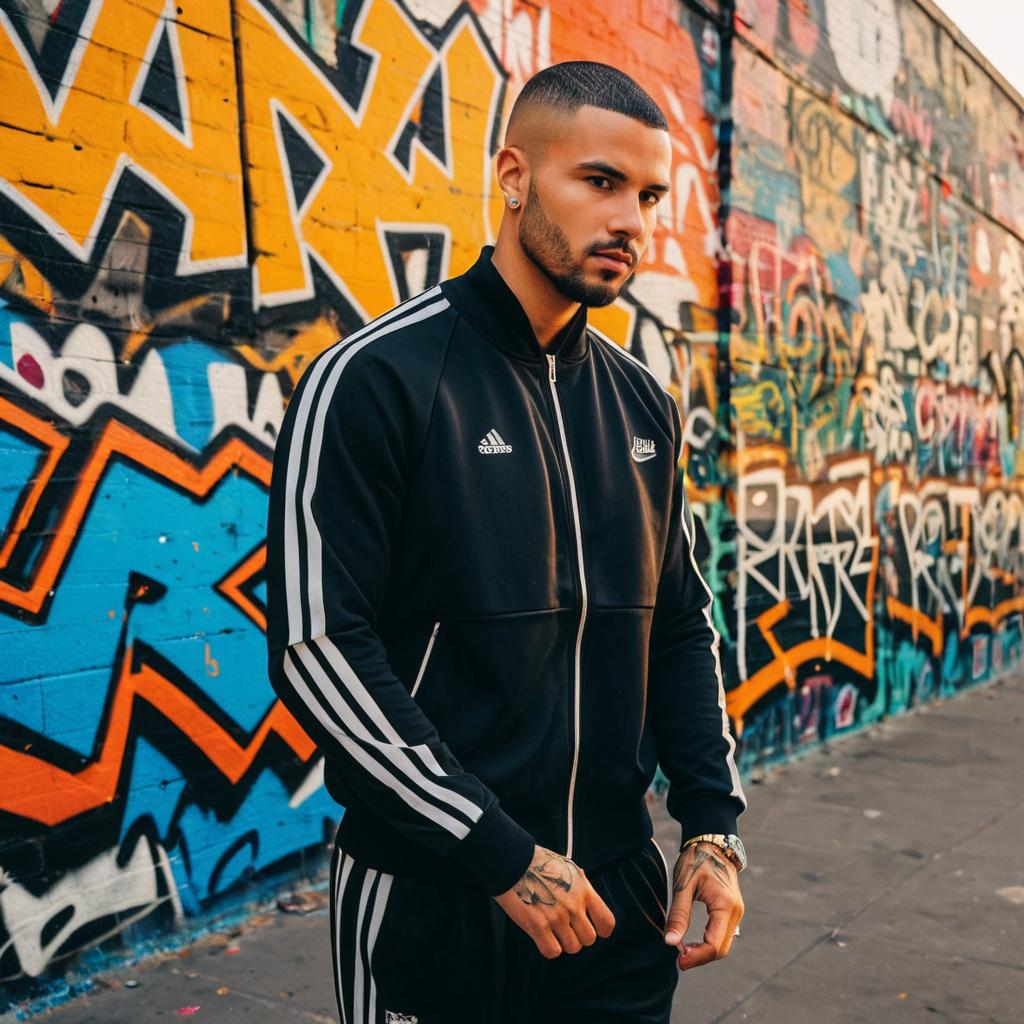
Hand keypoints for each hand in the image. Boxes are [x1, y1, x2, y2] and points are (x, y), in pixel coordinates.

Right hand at [494, 845, 615, 957]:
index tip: (593, 927)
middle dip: (578, 935)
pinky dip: (548, 947)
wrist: (513, 861)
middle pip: (589, 939)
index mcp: (584, 890)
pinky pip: (552, 951)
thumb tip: (588, 902)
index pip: (606, 922)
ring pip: (572, 948)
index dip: (601, 929)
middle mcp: (573, 905)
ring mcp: (556, 917)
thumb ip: (580, 888)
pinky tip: (542, 934)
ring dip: (563, 942)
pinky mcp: (538, 926)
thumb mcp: (568, 869)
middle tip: (566, 926)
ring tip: (552, 928)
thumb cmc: (538, 863)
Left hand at [664, 841, 743, 970]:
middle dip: (700, 957)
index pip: (715, 945)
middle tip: (678, 959)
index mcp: (725, 906)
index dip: (697, 957)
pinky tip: (693, 942)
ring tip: (683, 950)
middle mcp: (736, 912)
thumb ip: (678, 914)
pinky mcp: (732, 910)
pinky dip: (709, 942)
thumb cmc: (696, 859)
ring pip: (723, 944)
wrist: (711, 842)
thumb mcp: (684, 884)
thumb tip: (670, 942)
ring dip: (705, 951)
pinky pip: (723, 934)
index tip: (678, 961)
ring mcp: (736, 912)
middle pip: (721, 949)